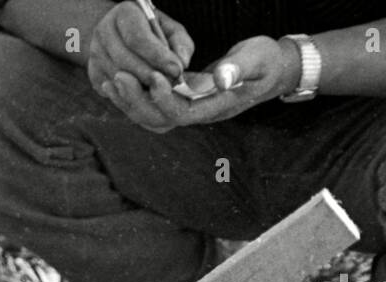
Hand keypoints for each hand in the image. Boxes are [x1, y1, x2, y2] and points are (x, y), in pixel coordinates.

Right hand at [88, 1, 194, 131]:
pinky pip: (113, 90)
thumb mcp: (170, 29)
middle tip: (170, 85)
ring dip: (141, 88)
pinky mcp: (94, 74)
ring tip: (160, 91)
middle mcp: (103, 31)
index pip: (137, 38)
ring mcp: (95, 54)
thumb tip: (182, 63)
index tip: (176, 70)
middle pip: (125, 60)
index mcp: (124, 13)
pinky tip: (145, 93)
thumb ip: (180, 43)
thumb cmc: (152, 32)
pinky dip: (131, 94)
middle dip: (150, 75)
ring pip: (117, 78)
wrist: (122, 35)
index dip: (157, 56)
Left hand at [105, 36, 301, 131]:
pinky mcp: (184, 97)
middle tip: (118, 77)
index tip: (152, 76)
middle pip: (160, 119)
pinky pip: (155, 104)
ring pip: (153, 115)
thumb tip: (219, 78)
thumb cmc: (267, 61)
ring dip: (131, 101)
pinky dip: (136, 95)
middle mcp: (199, 112)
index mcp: (216, 107)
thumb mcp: (258, 59)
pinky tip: (120, 80)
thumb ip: (239, 68)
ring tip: (112, 80)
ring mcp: (190, 107)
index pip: (182, 112)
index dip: (164, 98)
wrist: (272, 69)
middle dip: (137, 101)